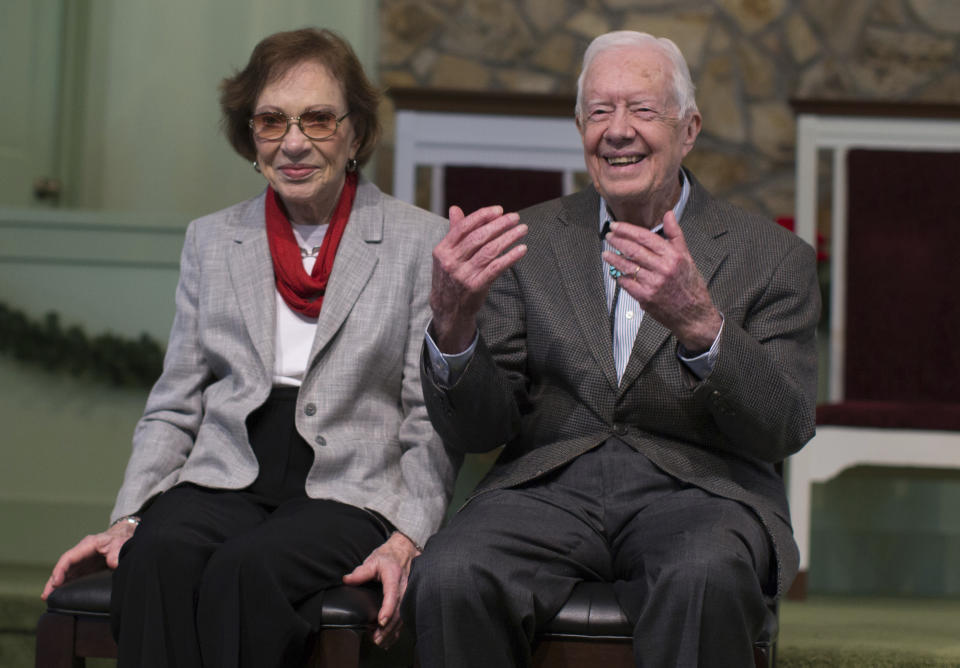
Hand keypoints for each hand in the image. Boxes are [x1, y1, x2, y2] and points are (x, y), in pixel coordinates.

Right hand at [41, 520, 136, 599]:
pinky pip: (74, 576)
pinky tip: (62, 594)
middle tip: (46, 596)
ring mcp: (83, 560)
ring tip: (49, 598)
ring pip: (67, 572)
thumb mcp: (121, 543)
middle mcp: (82, 552)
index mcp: (88, 545)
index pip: (69, 557)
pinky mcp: (87, 567)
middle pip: (64, 567)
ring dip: (57, 584)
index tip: (56, 582)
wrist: (126, 535)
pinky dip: (67, 584)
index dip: (61, 570)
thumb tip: (113, 563)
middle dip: (53, 580)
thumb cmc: (122, 538)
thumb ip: (116, 553)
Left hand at [341, 532, 419, 647]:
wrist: (404, 551)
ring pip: (403, 616)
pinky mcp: (407, 600)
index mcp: (394, 576)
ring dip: (392, 631)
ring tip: (380, 642)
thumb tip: (347, 580)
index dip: (387, 609)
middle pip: (399, 610)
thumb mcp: (373, 560)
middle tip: (377, 639)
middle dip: (388, 627)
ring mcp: (408, 594)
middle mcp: (404, 587)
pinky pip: (404, 617)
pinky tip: (389, 639)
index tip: (381, 622)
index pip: (392, 594)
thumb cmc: (387, 557)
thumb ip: (360, 572)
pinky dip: (397, 630)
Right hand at [430, 205, 526, 352]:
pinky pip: (496, 268)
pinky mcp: (476, 286)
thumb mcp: (446, 255)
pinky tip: (521, 249)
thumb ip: (453, 232)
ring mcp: (463, 275)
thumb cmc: (450, 277)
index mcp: (443, 250)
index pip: (463, 227)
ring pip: (490, 251)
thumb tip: (455, 209)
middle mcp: (451, 262)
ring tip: (522, 230)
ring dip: (508, 238)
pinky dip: (510, 257)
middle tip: (515, 218)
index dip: (482, 216)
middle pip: (478, 237)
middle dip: (499, 225)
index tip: (499, 210)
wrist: (448, 308)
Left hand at [602, 210, 721, 352]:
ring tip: (606, 253)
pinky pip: (627, 284)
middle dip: (617, 241)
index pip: (645, 238)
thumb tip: (668, 214)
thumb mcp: (686, 256)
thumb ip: (675, 234)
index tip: (617, 226)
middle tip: (609, 236)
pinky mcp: (646, 297)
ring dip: (614, 258)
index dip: (628, 230)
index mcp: (672, 256)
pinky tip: (615, 271)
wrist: (693, 313)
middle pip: (634, 250)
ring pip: (628, 266)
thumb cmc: (689, 284)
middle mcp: (663, 269)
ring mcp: (653, 284)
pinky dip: (620, 276)